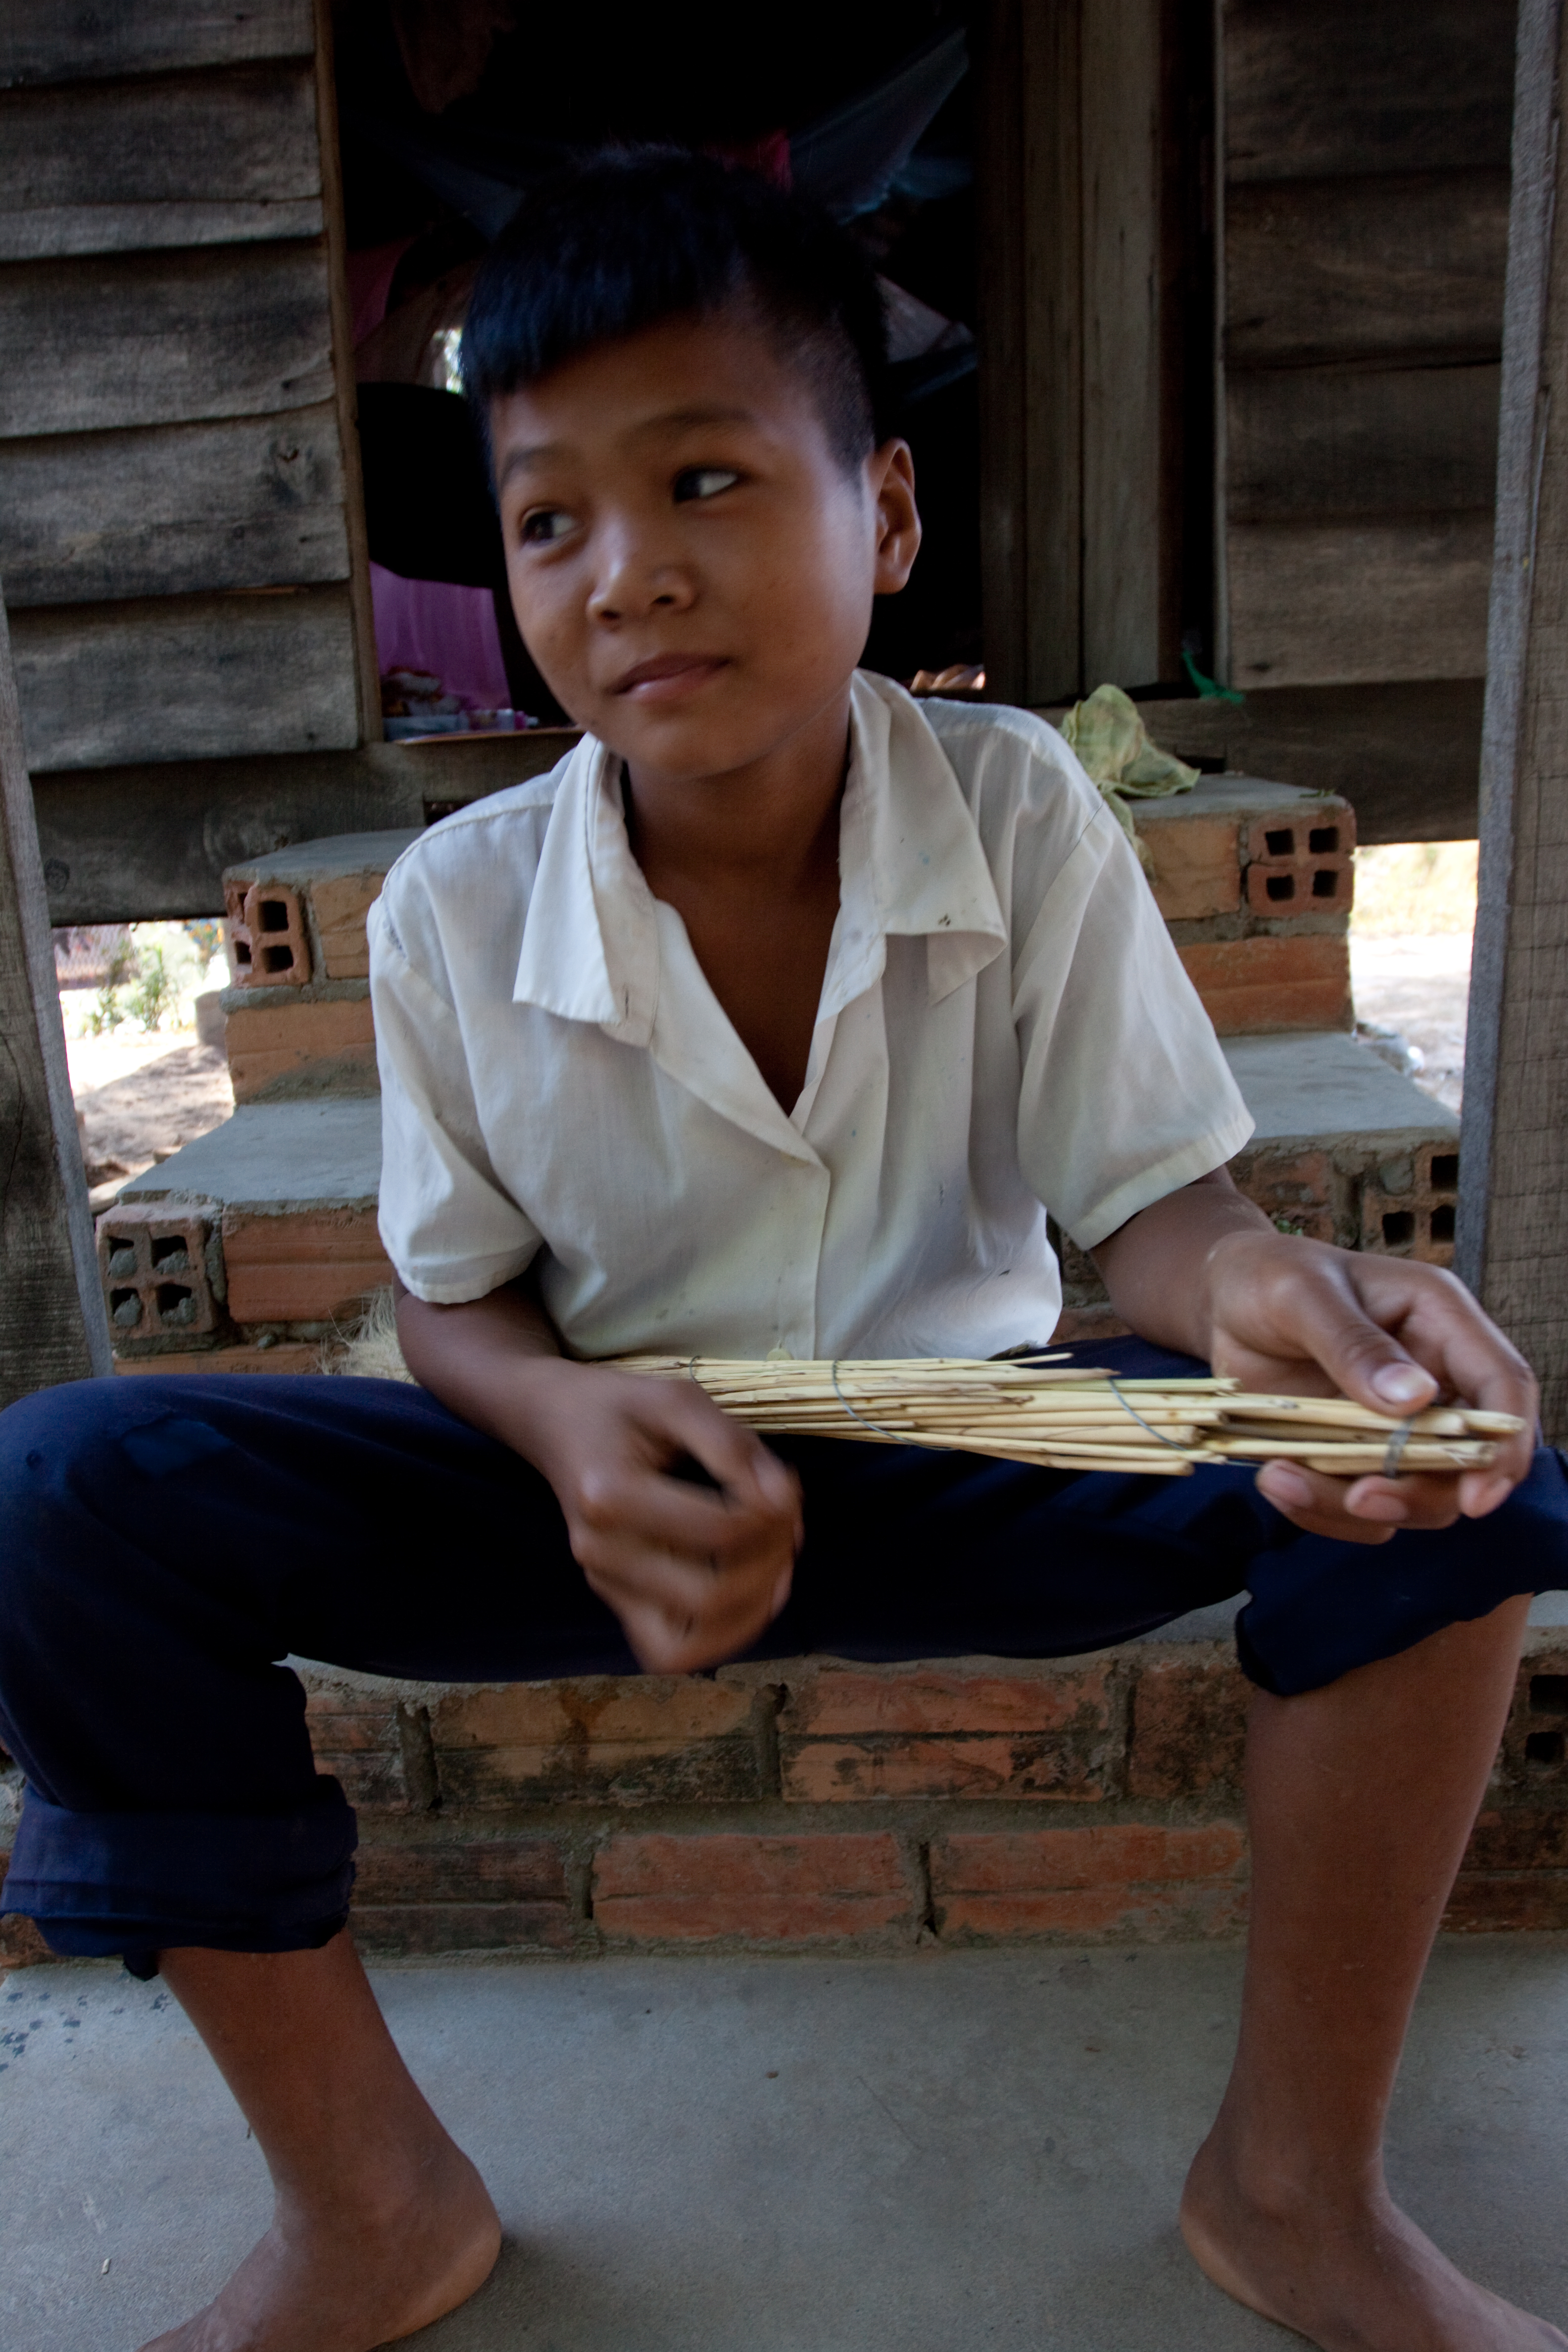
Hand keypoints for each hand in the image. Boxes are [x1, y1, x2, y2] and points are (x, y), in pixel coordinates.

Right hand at [502, 1362, 802, 1669]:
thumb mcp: (678, 1400)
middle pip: (709, 1598)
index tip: (787, 1485)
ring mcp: (604, 1585)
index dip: (774, 1515)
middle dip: (769, 1566)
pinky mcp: (616, 1601)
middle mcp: (598, 1552)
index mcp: (607, 1495)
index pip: (719, 1534)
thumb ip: (734, 1447)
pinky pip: (671, 1651)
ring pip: (690, 1646)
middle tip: (788, 1526)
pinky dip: (720, 1636)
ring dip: (751, 1612)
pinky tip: (752, 1593)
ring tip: (778, 1566)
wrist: (556, 1422)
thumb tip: (783, 1501)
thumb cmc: (621, 1407)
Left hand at [1202, 1230, 1536, 1543]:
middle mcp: (1430, 1379)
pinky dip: (1319, 1507)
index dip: (1503, 1446)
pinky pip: (1356, 1503)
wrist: (1224, 1298)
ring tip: (1280, 1477)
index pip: (1502, 1385)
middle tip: (1360, 1499)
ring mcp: (1393, 1424)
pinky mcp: (1352, 1453)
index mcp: (1439, 1322)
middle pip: (1464, 1461)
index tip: (1476, 1497)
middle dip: (1419, 1494)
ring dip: (1352, 1507)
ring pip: (1409, 1493)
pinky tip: (1274, 1476)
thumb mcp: (1300, 1293)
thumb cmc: (1268, 1276)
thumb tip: (1414, 1395)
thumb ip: (1352, 1341)